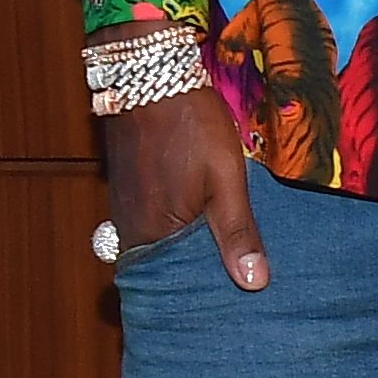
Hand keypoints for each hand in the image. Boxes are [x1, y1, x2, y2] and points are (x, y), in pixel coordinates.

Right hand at [103, 87, 268, 289]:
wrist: (151, 72)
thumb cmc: (190, 125)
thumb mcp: (225, 179)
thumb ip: (238, 231)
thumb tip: (253, 283)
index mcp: (151, 235)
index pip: (176, 286)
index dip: (204, 296)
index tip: (232, 306)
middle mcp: (129, 229)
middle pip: (166, 268)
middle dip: (197, 276)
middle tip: (235, 288)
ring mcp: (124, 207)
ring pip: (159, 244)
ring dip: (186, 251)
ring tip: (223, 260)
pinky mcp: (126, 188)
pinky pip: (151, 222)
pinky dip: (174, 229)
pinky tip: (200, 226)